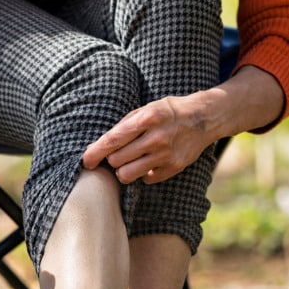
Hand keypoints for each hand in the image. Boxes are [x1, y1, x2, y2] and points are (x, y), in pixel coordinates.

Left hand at [81, 66, 287, 184]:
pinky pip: (146, 179)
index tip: (86, 162)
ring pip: (128, 175)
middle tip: (117, 155)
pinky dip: (143, 174)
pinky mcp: (173, 168)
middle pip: (117, 160)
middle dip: (112, 160)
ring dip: (124, 170)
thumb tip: (101, 146)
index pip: (113, 140)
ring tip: (129, 161)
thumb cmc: (168, 112)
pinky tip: (150, 162)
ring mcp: (165, 155)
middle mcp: (156, 138)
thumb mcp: (146, 108)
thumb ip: (125, 126)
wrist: (203, 118)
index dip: (95, 153)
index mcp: (146, 119)